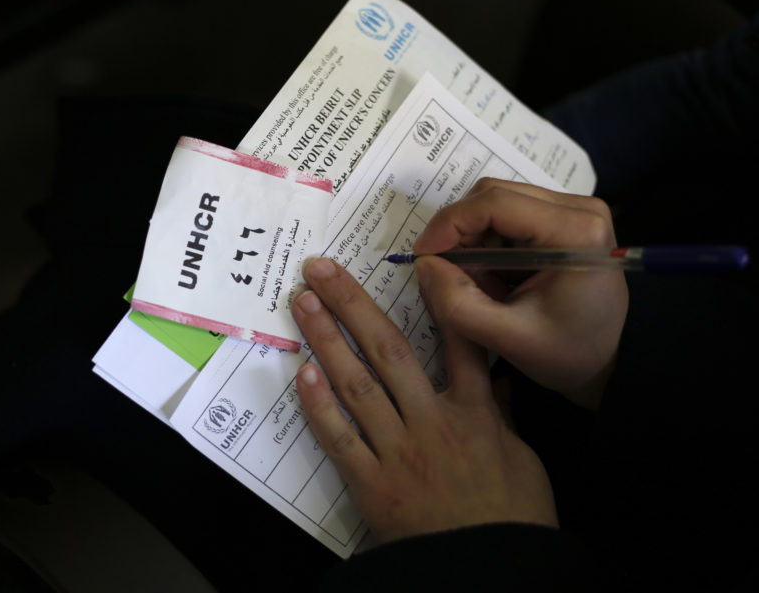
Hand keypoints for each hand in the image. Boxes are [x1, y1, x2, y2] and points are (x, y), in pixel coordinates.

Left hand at [291, 257, 557, 543]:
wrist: (487, 572)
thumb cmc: (512, 517)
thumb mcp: (523, 460)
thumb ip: (502, 417)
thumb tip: (496, 382)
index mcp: (475, 412)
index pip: (457, 343)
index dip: (436, 299)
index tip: (413, 262)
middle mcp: (432, 421)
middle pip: (389, 350)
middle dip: (352, 304)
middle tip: (321, 270)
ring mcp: (398, 450)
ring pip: (357, 383)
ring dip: (326, 339)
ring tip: (302, 303)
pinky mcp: (372, 482)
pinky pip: (340, 438)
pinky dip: (319, 406)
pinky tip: (301, 373)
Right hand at [413, 178, 627, 408]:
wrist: (608, 360)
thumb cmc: (566, 353)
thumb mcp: (507, 337)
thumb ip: (458, 303)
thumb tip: (423, 264)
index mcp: (576, 232)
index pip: (495, 202)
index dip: (449, 224)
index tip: (422, 256)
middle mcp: (579, 208)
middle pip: (494, 196)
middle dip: (459, 233)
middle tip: (447, 274)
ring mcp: (574, 209)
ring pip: (496, 203)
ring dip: (473, 239)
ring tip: (479, 282)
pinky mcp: (564, 217)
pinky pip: (508, 214)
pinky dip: (488, 242)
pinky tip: (495, 276)